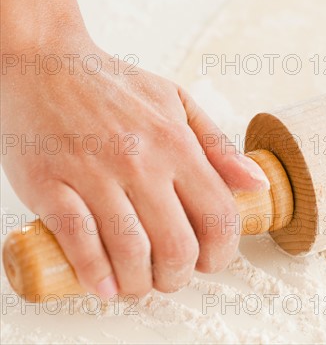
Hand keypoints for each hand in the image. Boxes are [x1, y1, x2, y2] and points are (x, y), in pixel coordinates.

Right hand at [1, 28, 268, 298]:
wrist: (44, 64)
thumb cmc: (114, 85)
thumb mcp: (177, 103)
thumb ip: (218, 147)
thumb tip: (257, 185)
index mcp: (176, 143)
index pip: (218, 216)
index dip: (222, 253)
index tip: (211, 261)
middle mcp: (141, 161)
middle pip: (177, 246)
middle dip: (180, 276)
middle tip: (171, 276)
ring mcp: (94, 174)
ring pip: (130, 253)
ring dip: (139, 284)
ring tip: (138, 283)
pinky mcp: (50, 185)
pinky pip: (80, 244)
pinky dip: (95, 275)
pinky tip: (103, 284)